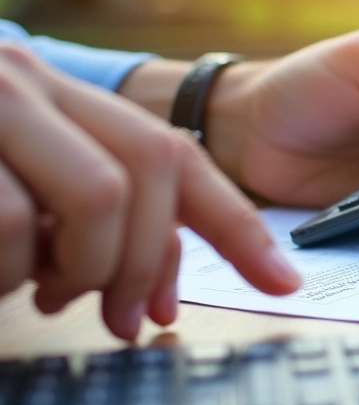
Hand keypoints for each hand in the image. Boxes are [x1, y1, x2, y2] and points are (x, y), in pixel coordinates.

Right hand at [0, 45, 300, 339]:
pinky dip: (10, 273)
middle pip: (153, 166)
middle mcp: (31, 84)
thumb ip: (90, 220)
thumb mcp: (19, 189)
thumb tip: (156, 302)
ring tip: (37, 292)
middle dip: (152, 259)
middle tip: (126, 320)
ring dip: (83, 269)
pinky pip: (13, 223)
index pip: (175, 155)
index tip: (284, 284)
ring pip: (98, 195)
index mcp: (61, 98)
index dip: (238, 225)